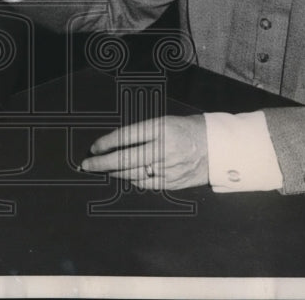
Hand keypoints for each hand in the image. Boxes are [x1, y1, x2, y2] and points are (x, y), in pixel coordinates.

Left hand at [79, 115, 208, 190]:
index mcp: (160, 129)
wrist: (217, 147)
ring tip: (105, 169)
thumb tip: (116, 144)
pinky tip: (126, 176)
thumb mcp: (165, 121)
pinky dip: (133, 180)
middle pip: (125, 159)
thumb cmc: (187, 129)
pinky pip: (146, 183)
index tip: (94, 147)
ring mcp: (168, 168)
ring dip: (115, 172)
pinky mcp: (173, 182)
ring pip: (133, 174)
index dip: (106, 143)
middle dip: (102, 163)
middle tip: (87, 165)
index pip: (125, 136)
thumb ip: (142, 133)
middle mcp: (163, 149)